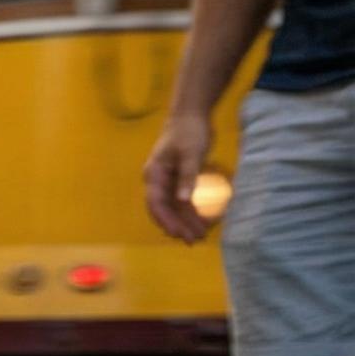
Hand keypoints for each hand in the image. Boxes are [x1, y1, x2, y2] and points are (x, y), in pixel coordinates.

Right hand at [143, 113, 214, 244]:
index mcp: (154, 175)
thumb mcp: (190, 154)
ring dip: (184, 222)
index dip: (166, 220)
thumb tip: (183, 201)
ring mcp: (167, 181)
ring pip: (173, 207)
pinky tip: (201, 221)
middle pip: (163, 209)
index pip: (156, 203)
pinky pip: (182, 200)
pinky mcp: (178, 179)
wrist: (190, 115)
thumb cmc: (189, 132)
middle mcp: (157, 181)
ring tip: (199, 236)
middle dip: (177, 226)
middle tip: (192, 241)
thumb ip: (187, 177)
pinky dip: (190, 211)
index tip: (178, 234)